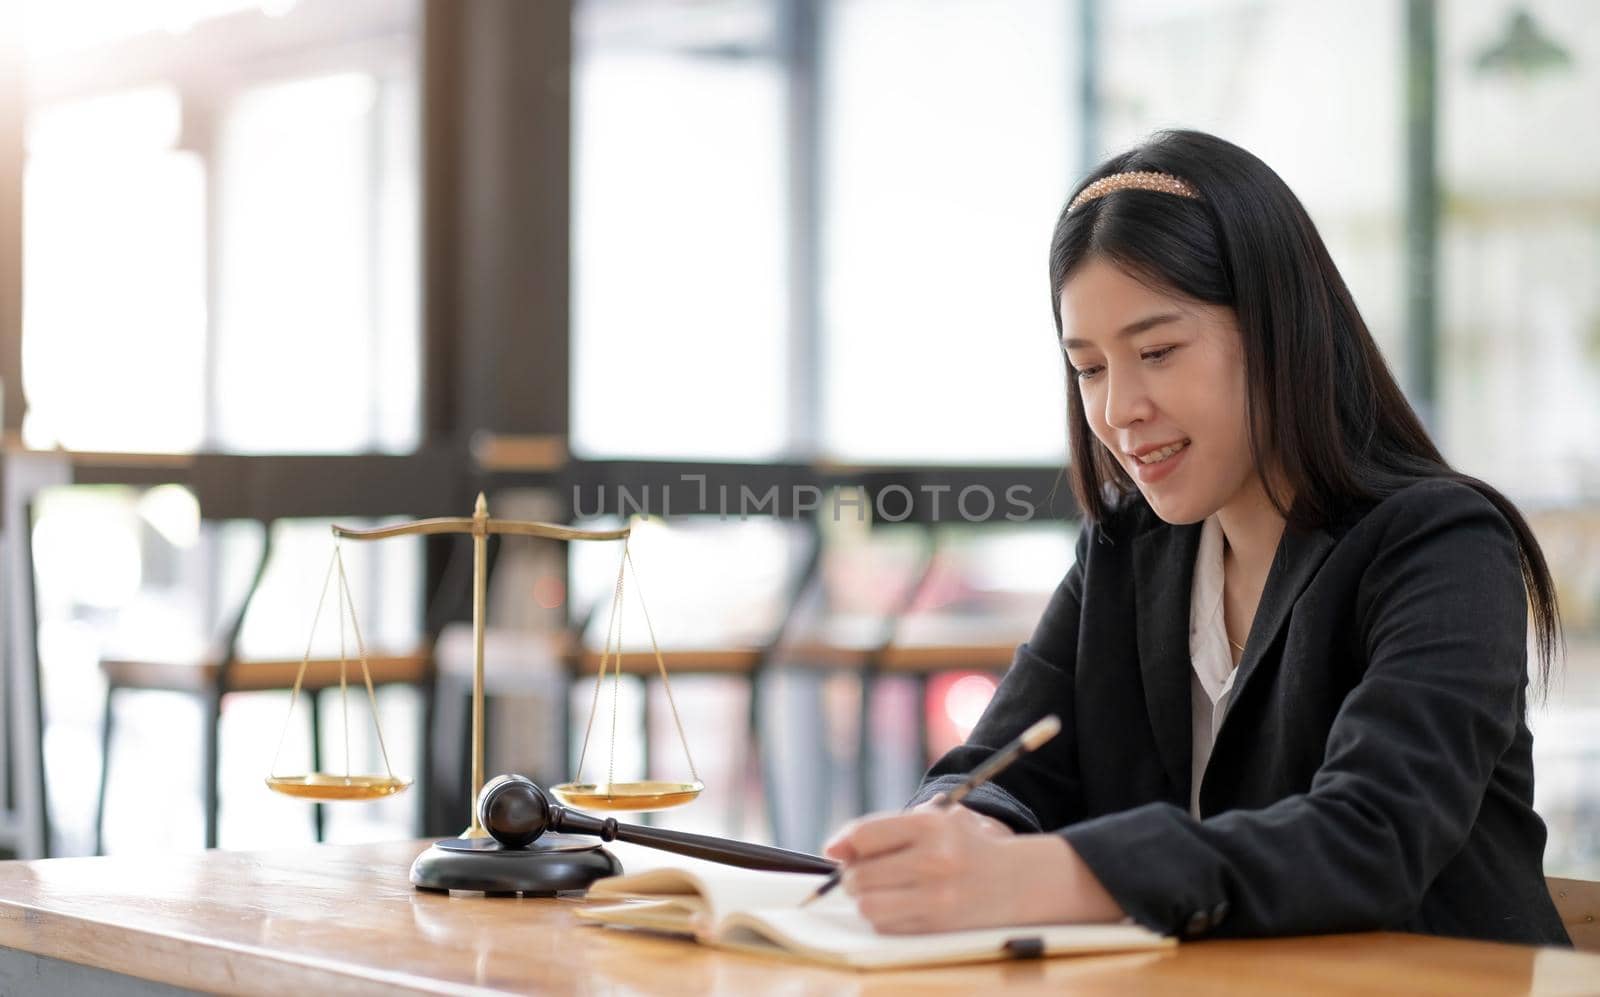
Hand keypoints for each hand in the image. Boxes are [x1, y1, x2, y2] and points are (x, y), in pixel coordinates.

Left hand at [822, 805, 1122, 933]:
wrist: (1016, 881)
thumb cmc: (964, 846)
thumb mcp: (934, 820)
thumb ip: (884, 828)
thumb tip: (833, 849)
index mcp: (931, 826)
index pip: (865, 835)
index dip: (845, 844)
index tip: (839, 850)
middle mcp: (934, 860)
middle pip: (859, 876)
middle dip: (852, 876)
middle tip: (863, 873)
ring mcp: (937, 897)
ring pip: (868, 905)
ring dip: (866, 899)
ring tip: (881, 889)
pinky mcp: (938, 927)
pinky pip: (886, 925)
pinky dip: (884, 917)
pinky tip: (902, 905)